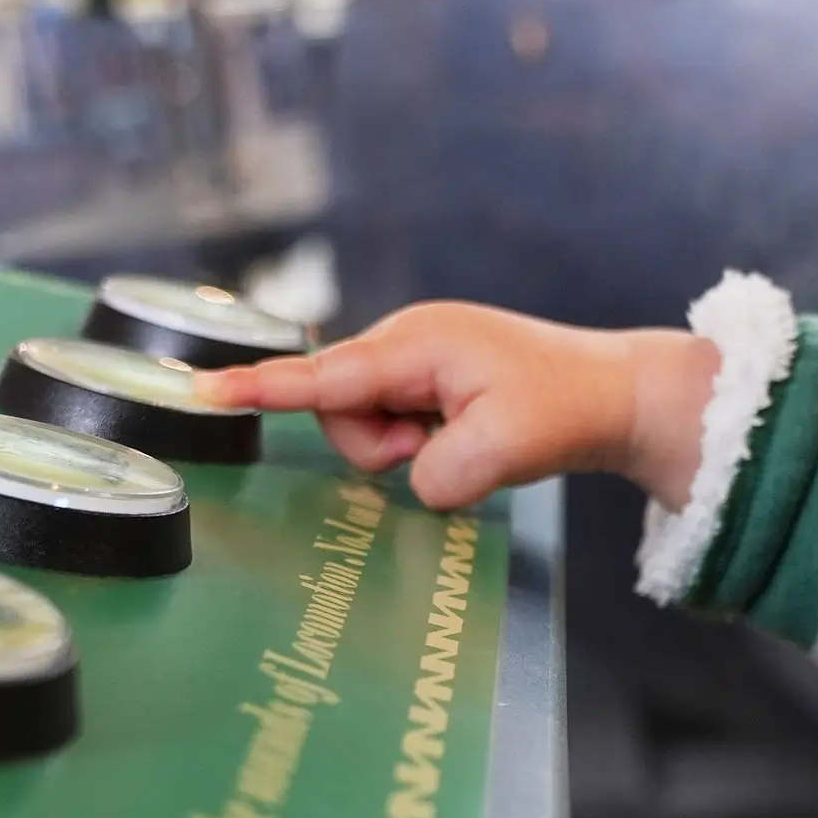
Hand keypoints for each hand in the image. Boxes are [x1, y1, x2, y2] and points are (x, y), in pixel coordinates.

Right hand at [200, 303, 722, 511]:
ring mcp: (420, 356)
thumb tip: (414, 478)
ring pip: (364, 420)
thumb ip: (436, 476)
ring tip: (462, 442)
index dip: (259, 389)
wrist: (618, 394)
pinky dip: (422, 441)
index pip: (320, 376)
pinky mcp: (433, 376)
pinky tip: (465, 434)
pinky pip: (395, 419)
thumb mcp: (502, 452)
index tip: (198, 390)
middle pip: (339, 408)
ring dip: (402, 448)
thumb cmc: (566, 410)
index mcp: (416, 344)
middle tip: (439, 451)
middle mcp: (408, 339)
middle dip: (377, 447)